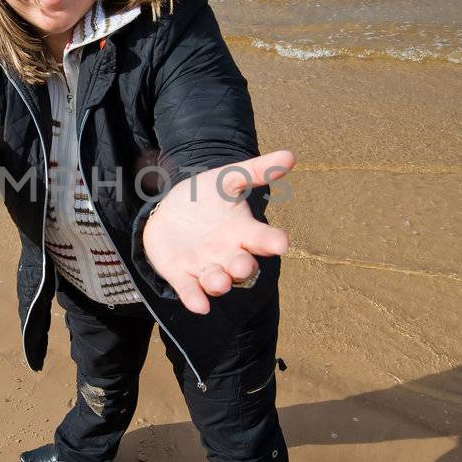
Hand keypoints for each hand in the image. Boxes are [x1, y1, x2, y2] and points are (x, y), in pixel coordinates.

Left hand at [142, 150, 292, 314]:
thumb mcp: (227, 178)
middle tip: (243, 266)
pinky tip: (199, 305)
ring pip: (217, 281)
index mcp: (243, 232)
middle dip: (243, 268)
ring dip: (219, 283)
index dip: (272, 242)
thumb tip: (290, 156)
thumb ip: (257, 170)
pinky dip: (195, 299)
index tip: (281, 243)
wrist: (171, 210)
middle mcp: (228, 254)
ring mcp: (205, 266)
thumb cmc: (207, 196)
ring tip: (220, 282)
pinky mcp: (181, 275)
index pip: (263, 240)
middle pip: (242, 266)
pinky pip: (190, 290)